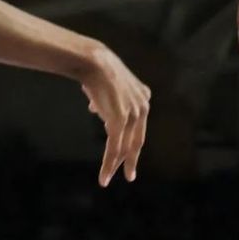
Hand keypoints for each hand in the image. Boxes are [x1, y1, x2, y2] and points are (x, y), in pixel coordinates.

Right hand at [79, 45, 150, 185]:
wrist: (94, 61)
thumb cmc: (96, 70)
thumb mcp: (107, 86)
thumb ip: (106, 100)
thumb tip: (95, 109)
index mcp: (143, 98)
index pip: (139, 127)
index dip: (133, 143)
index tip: (130, 155)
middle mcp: (143, 107)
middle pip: (136, 141)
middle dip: (131, 160)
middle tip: (130, 176)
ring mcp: (133, 115)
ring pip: (124, 148)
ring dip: (114, 165)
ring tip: (107, 178)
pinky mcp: (120, 122)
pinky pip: (114, 148)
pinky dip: (109, 163)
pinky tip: (105, 174)